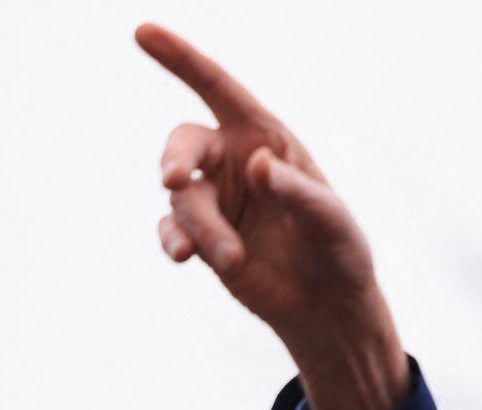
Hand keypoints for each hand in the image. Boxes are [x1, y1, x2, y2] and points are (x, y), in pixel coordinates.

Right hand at [137, 23, 408, 409]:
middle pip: (184, 144)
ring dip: (202, 227)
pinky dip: (174, 239)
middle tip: (175, 181)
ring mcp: (215, 199)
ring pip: (182, 198)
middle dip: (176, 160)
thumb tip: (257, 164)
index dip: (181, 59)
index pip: (219, 90)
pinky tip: (181, 256)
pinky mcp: (201, 236)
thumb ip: (298, 192)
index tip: (143, 32)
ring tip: (233, 259)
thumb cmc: (338, 252)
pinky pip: (172, 228)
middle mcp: (235, 161)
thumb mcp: (331, 222)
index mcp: (267, 139)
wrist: (328, 305)